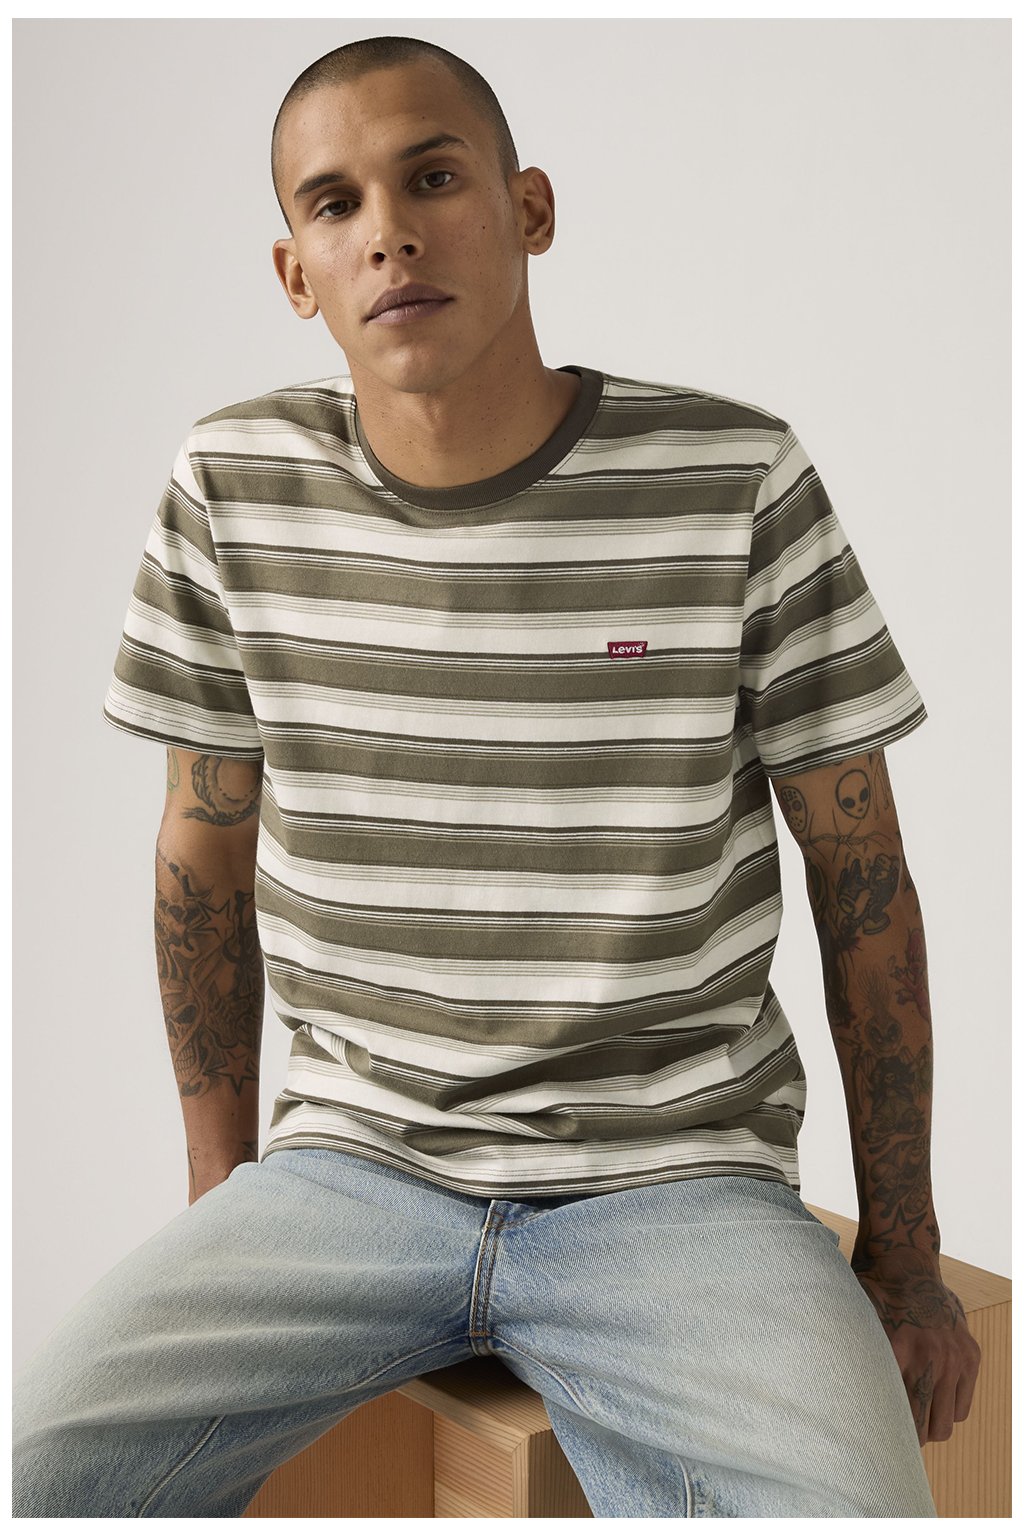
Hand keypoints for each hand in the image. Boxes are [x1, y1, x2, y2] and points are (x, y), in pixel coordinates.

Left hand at [852, 1248, 981, 1445]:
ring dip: (930, 1426)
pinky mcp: (970, 1356)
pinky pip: (962, 1405)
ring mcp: (954, 1358)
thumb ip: (847, 1355)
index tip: (876, 1441)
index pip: (896, 1416)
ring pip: (946, 1423)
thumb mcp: (854, 1322)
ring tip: (913, 1418)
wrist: (904, 1260)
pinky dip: (948, 1409)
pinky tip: (930, 1398)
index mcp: (897, 1351)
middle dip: (910, 1439)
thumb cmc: (870, 1295)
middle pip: (926, 1430)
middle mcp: (930, 1358)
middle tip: (894, 1435)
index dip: (887, 1436)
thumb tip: (820, 1394)